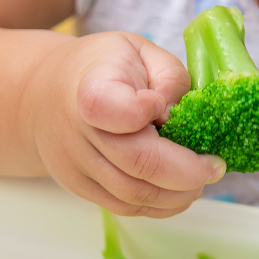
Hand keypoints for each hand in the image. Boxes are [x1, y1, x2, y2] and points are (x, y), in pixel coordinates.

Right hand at [22, 32, 225, 217]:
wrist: (43, 94)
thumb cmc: (101, 68)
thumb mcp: (138, 50)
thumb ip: (169, 75)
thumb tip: (178, 114)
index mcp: (91, 88)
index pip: (111, 108)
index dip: (144, 112)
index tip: (161, 106)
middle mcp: (78, 132)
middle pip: (137, 164)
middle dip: (188, 173)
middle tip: (214, 166)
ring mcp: (76, 165)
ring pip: (133, 195)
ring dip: (178, 195)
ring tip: (199, 180)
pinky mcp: (79, 188)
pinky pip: (124, 207)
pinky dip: (159, 206)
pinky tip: (178, 191)